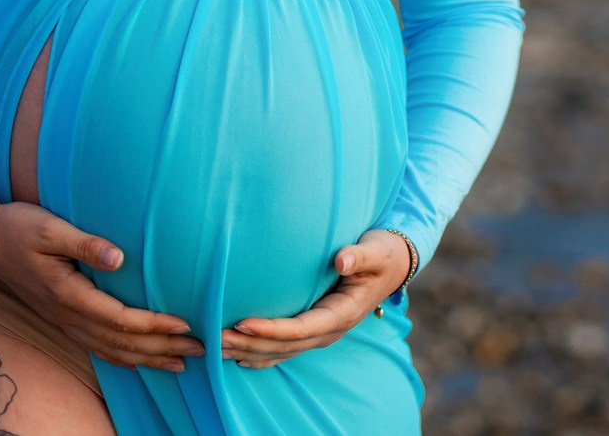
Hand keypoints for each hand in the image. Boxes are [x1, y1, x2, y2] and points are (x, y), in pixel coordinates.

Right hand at [0, 200, 206, 373]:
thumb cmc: (19, 227)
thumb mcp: (49, 227)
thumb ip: (84, 243)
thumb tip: (118, 257)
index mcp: (67, 294)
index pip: (119, 318)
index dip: (153, 325)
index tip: (185, 324)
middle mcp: (66, 314)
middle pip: (120, 341)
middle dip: (161, 348)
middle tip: (200, 349)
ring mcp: (62, 320)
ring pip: (110, 349)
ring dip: (146, 358)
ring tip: (180, 362)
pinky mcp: (61, 317)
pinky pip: (94, 346)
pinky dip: (120, 358)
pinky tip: (137, 363)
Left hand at [221, 228, 408, 368]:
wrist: (393, 264)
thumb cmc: (382, 253)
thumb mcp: (377, 251)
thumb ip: (360, 255)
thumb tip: (342, 259)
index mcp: (343, 314)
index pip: (301, 328)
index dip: (271, 329)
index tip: (242, 323)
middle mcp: (331, 330)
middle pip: (285, 346)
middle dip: (250, 345)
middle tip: (214, 338)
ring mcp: (323, 333)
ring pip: (282, 351)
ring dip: (249, 352)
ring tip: (216, 348)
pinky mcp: (316, 329)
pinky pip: (286, 349)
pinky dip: (262, 355)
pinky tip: (239, 358)